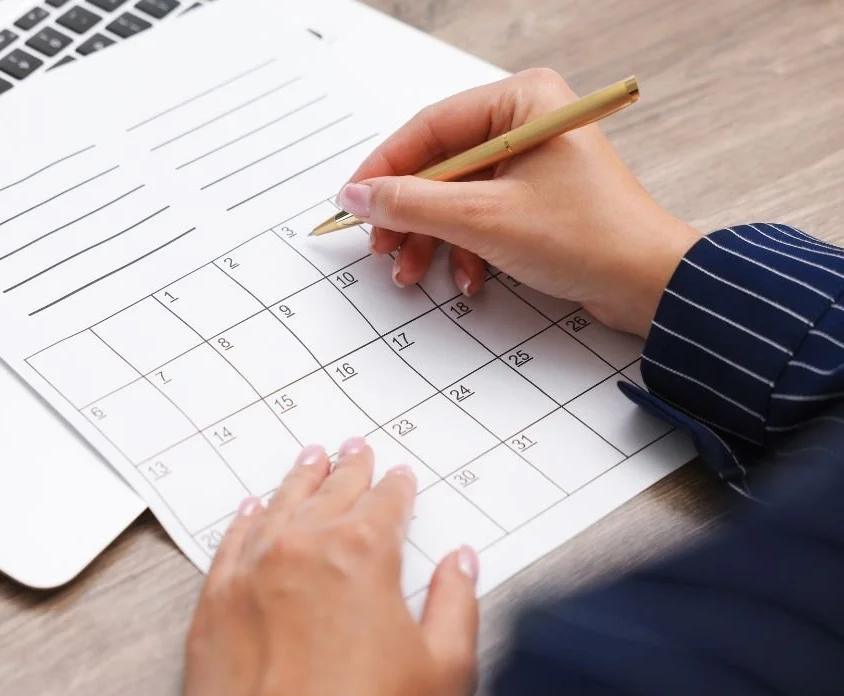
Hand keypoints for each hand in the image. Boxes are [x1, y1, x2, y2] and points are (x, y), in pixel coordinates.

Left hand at [183, 438, 479, 695]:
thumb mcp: (444, 669)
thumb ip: (455, 605)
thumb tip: (460, 565)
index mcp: (362, 555)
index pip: (385, 504)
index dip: (396, 489)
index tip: (398, 478)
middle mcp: (302, 549)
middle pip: (330, 495)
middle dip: (348, 471)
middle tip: (355, 450)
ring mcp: (251, 572)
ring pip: (277, 509)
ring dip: (298, 482)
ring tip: (309, 460)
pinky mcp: (215, 604)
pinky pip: (229, 545)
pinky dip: (243, 522)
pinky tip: (250, 509)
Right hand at [337, 68, 700, 336]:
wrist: (650, 285)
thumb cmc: (588, 238)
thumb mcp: (484, 221)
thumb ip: (412, 205)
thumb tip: (357, 196)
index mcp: (522, 102)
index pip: (430, 127)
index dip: (385, 169)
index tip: (353, 202)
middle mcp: (525, 122)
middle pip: (439, 164)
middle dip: (409, 215)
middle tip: (382, 246)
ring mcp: (530, 161)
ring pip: (454, 195)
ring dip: (430, 239)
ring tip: (412, 273)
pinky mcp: (534, 198)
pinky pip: (478, 215)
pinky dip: (463, 248)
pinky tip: (465, 279)